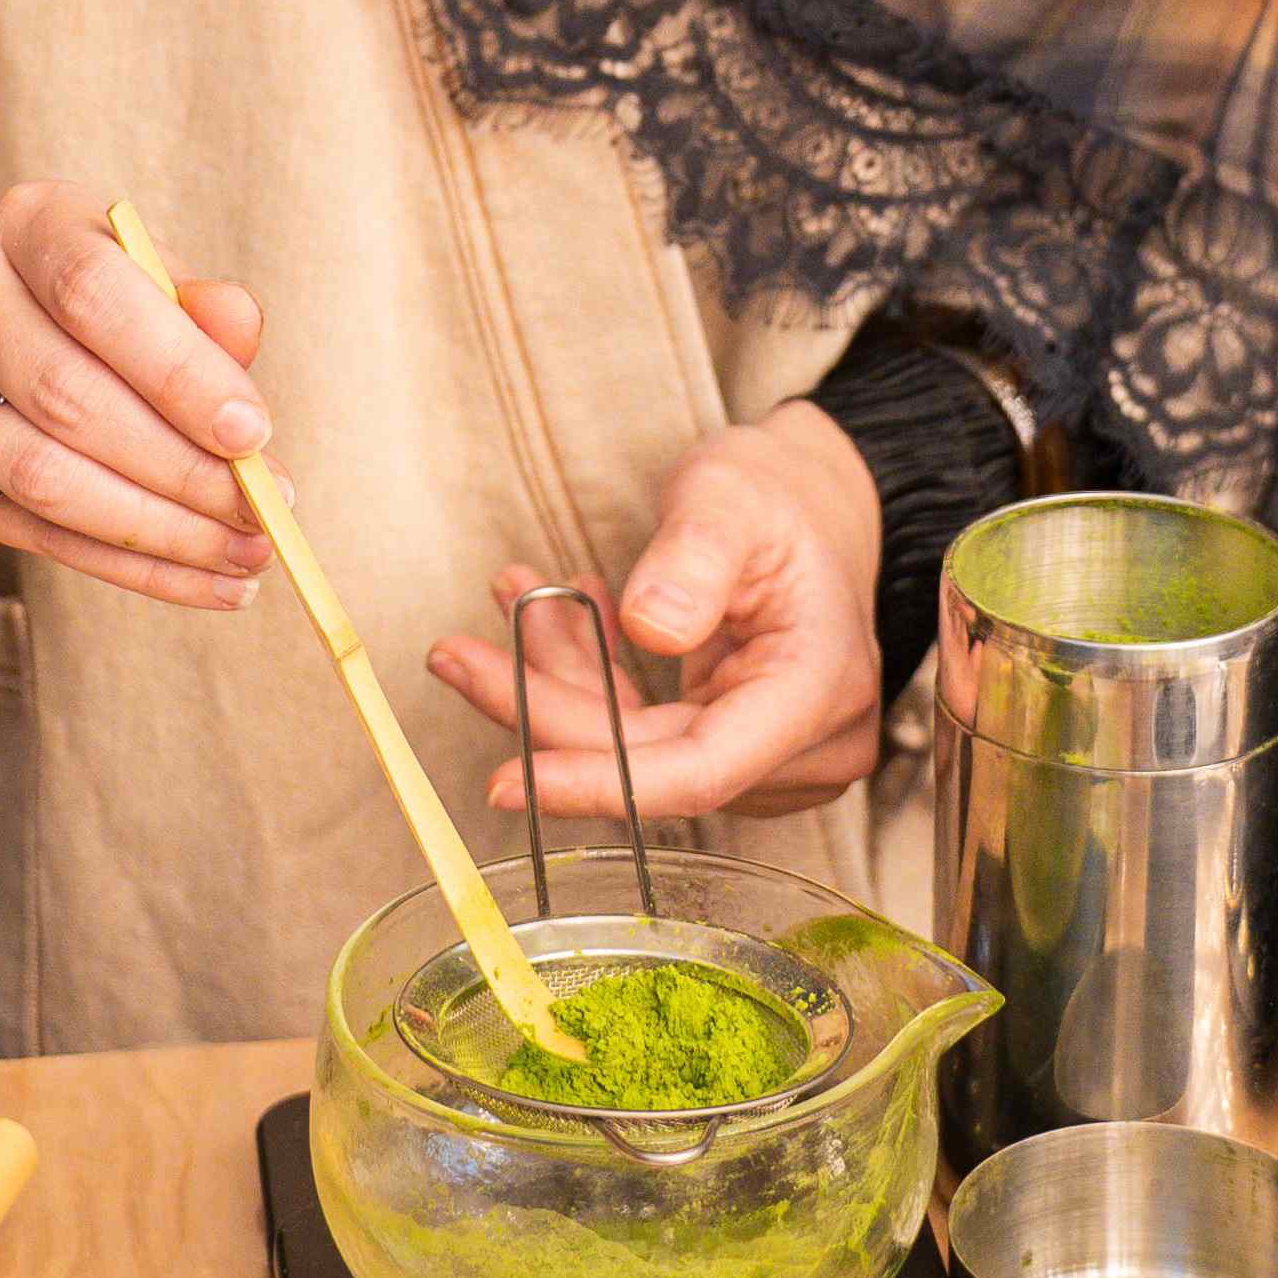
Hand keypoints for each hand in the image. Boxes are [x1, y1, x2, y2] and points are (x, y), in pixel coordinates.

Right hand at [0, 182, 274, 610]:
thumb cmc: (87, 303)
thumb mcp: (143, 273)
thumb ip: (196, 304)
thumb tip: (240, 332)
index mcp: (24, 226)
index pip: (91, 293)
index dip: (176, 368)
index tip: (252, 431)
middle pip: (66, 398)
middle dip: (179, 467)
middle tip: (261, 506)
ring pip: (44, 479)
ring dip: (158, 530)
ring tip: (245, 551)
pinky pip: (39, 536)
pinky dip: (132, 567)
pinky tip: (206, 579)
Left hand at [430, 406, 882, 824]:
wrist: (819, 498)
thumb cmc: (780, 493)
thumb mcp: (730, 497)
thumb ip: (693, 557)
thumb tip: (647, 627)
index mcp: (817, 690)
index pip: (698, 771)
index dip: (596, 784)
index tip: (506, 781)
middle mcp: (808, 743)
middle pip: (652, 761)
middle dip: (547, 708)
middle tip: (458, 655)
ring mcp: (778, 754)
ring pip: (637, 748)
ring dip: (561, 682)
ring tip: (510, 599)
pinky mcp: (741, 744)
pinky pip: (646, 732)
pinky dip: (591, 680)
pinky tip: (554, 616)